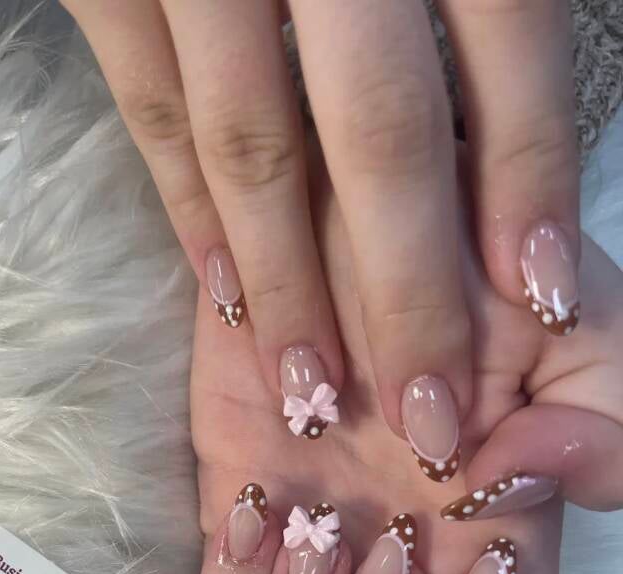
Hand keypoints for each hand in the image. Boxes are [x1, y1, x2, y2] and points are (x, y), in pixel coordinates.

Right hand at [65, 0, 577, 473]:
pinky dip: (191, 216)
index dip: (527, 179)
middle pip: (381, 133)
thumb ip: (490, 12)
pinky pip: (152, 116)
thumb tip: (517, 134)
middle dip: (409, 288)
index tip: (542, 300)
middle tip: (431, 413)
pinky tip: (230, 304)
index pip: (506, 50)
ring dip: (292, 289)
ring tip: (320, 398)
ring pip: (256, 149)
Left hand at [193, 161, 622, 573]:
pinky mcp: (242, 523)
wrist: (362, 229)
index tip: (481, 573)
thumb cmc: (479, 278)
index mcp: (489, 571)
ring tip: (319, 521)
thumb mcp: (575, 332)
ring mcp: (316, 562)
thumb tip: (528, 477)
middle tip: (386, 550)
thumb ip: (602, 421)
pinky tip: (266, 501)